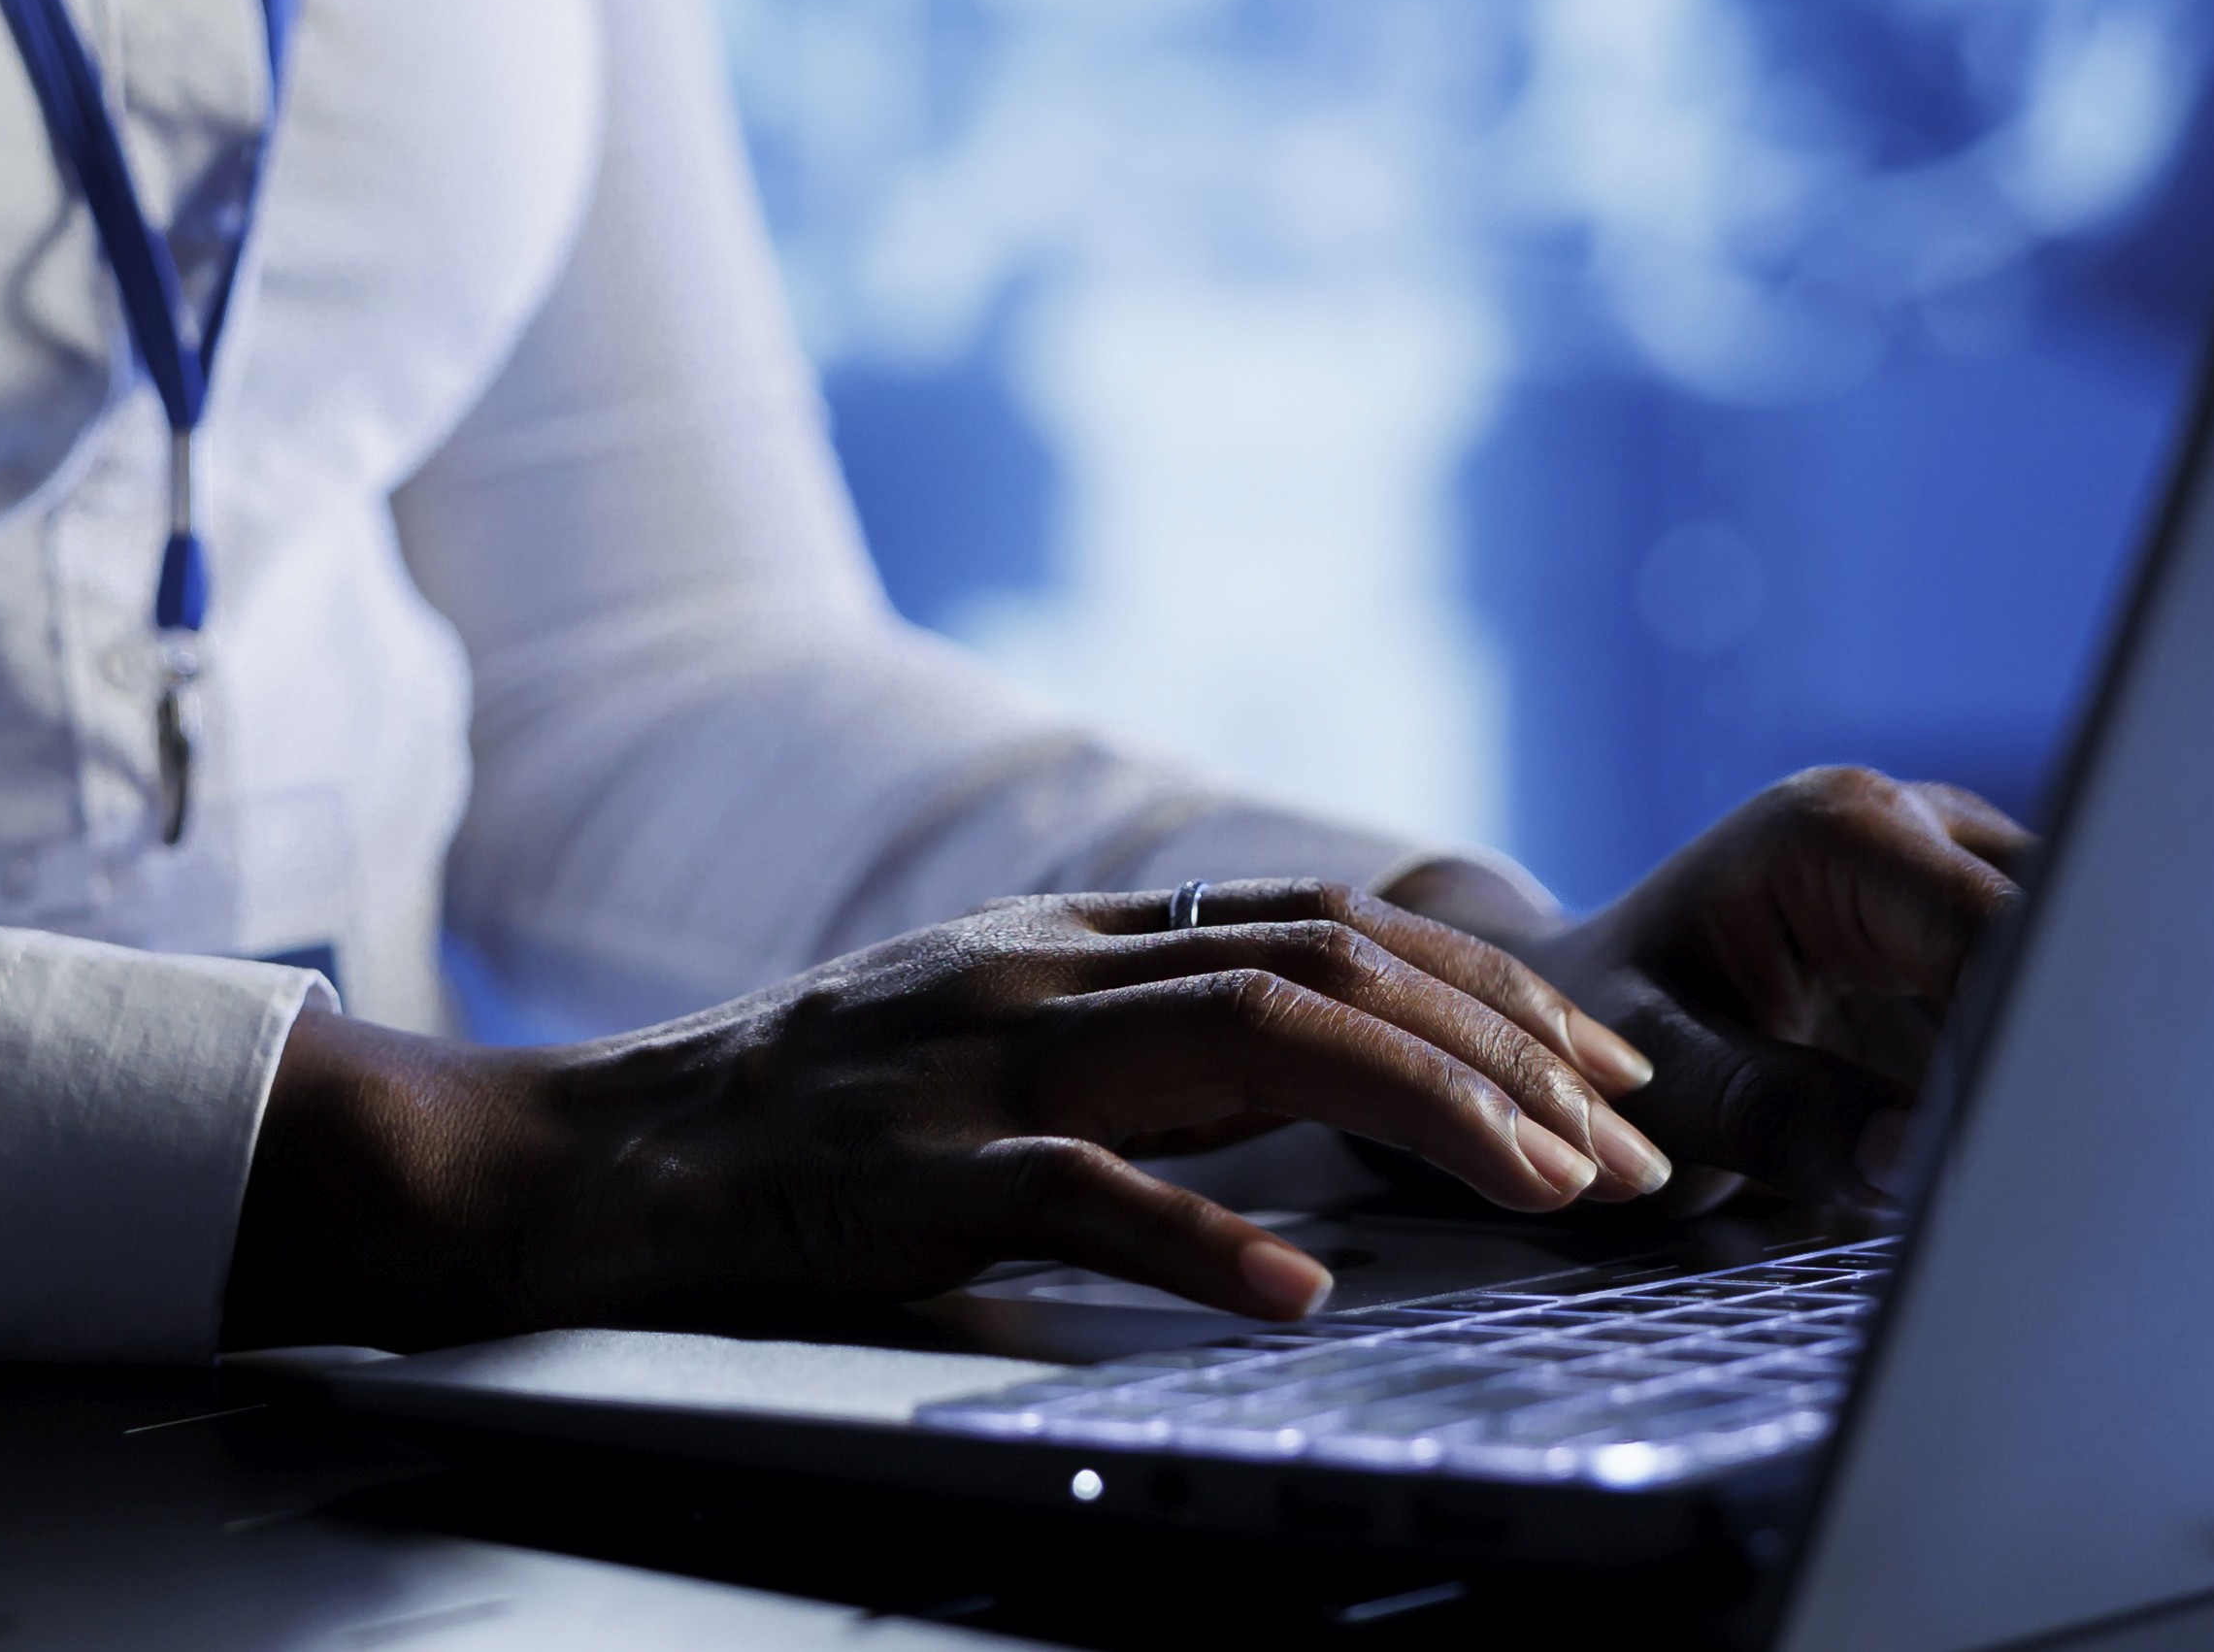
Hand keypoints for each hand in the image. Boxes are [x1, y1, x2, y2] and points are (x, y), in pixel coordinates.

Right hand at [220, 880, 1678, 1348]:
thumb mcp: (982, 1035)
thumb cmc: (792, 1124)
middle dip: (1508, 1048)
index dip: (1488, 988)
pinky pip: (1078, 1192)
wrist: (580, 1158)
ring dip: (1423, 1112)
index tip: (1607, 1073)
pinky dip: (1199, 1239)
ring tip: (1547, 1188)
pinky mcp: (911, 1173)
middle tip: (1633, 1147)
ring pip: (1248, 1044)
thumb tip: (1313, 1065)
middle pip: (1329, 963)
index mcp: (1071, 935)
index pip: (1330, 924)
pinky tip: (1298, 1290)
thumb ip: (1127, 1032)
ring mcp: (979, 1059)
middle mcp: (1046, 965)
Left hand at [1451, 768, 2035, 1215]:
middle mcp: (1920, 825)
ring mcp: (1961, 869)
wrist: (1584, 1004)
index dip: (2025, 1046)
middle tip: (2039, 1180)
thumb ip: (1775, 1113)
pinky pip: (2046, 997)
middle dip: (2060, 1058)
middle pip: (2063, 936)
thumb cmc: (1603, 1035)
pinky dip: (2036, 1077)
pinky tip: (2010, 1158)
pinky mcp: (1980, 928)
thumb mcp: (1664, 1078)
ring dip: (2053, 1070)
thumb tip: (1904, 1159)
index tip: (2020, 1153)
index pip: (2000, 932)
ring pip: (2072, 966)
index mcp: (1842, 833)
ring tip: (2017, 1177)